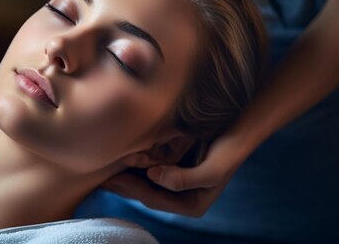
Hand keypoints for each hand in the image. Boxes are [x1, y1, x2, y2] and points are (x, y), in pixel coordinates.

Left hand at [102, 133, 246, 216]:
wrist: (239, 132)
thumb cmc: (229, 151)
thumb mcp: (213, 169)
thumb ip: (186, 178)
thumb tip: (154, 177)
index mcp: (191, 205)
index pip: (153, 199)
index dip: (131, 189)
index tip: (112, 178)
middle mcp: (181, 198)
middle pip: (144, 193)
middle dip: (122, 186)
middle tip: (99, 176)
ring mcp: (176, 183)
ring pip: (143, 183)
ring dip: (125, 176)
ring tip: (104, 168)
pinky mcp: (173, 169)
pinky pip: (147, 170)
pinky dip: (134, 166)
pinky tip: (120, 157)